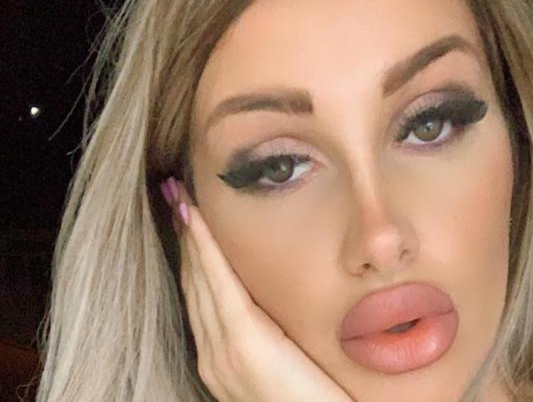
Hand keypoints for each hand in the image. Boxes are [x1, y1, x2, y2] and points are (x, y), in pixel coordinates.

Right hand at [161, 177, 353, 401]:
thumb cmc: (311, 398)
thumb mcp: (282, 362)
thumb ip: (267, 334)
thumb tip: (267, 303)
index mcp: (221, 358)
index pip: (200, 296)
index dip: (191, 255)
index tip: (185, 218)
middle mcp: (212, 355)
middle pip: (193, 283)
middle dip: (184, 238)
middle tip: (175, 196)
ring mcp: (222, 351)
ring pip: (200, 278)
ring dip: (190, 236)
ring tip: (181, 199)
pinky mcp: (242, 343)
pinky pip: (218, 285)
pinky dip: (205, 249)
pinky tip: (196, 221)